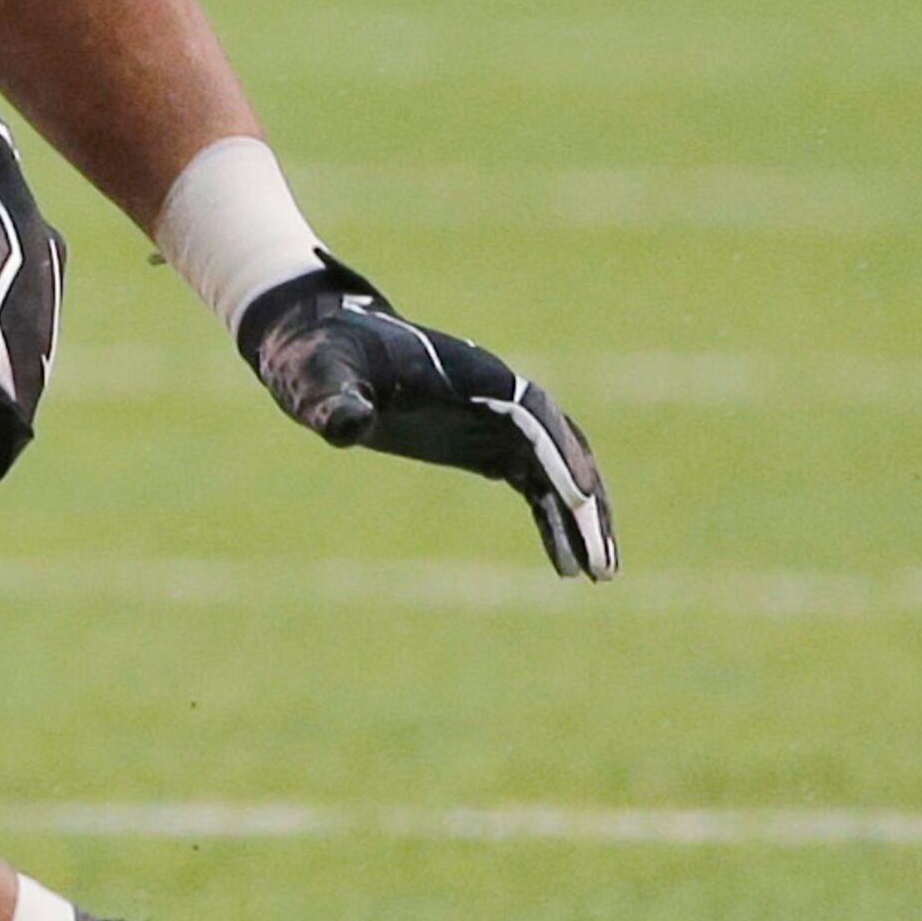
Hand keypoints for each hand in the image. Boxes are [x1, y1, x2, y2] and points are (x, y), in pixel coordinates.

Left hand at [238, 260, 617, 579]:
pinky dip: (552, 518)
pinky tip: (564, 563)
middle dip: (586, 501)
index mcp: (470, 372)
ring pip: (556, 471)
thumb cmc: (320, 358)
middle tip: (602, 562)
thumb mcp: (319, 379)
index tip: (581, 498)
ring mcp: (495, 419)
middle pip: (562, 447)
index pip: (532, 414)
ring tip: (597, 574)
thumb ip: (336, 400)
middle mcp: (497, 393)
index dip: (559, 455)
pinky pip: (533, 484)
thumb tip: (347, 424)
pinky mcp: (484, 442)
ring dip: (580, 518)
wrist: (320, 346)